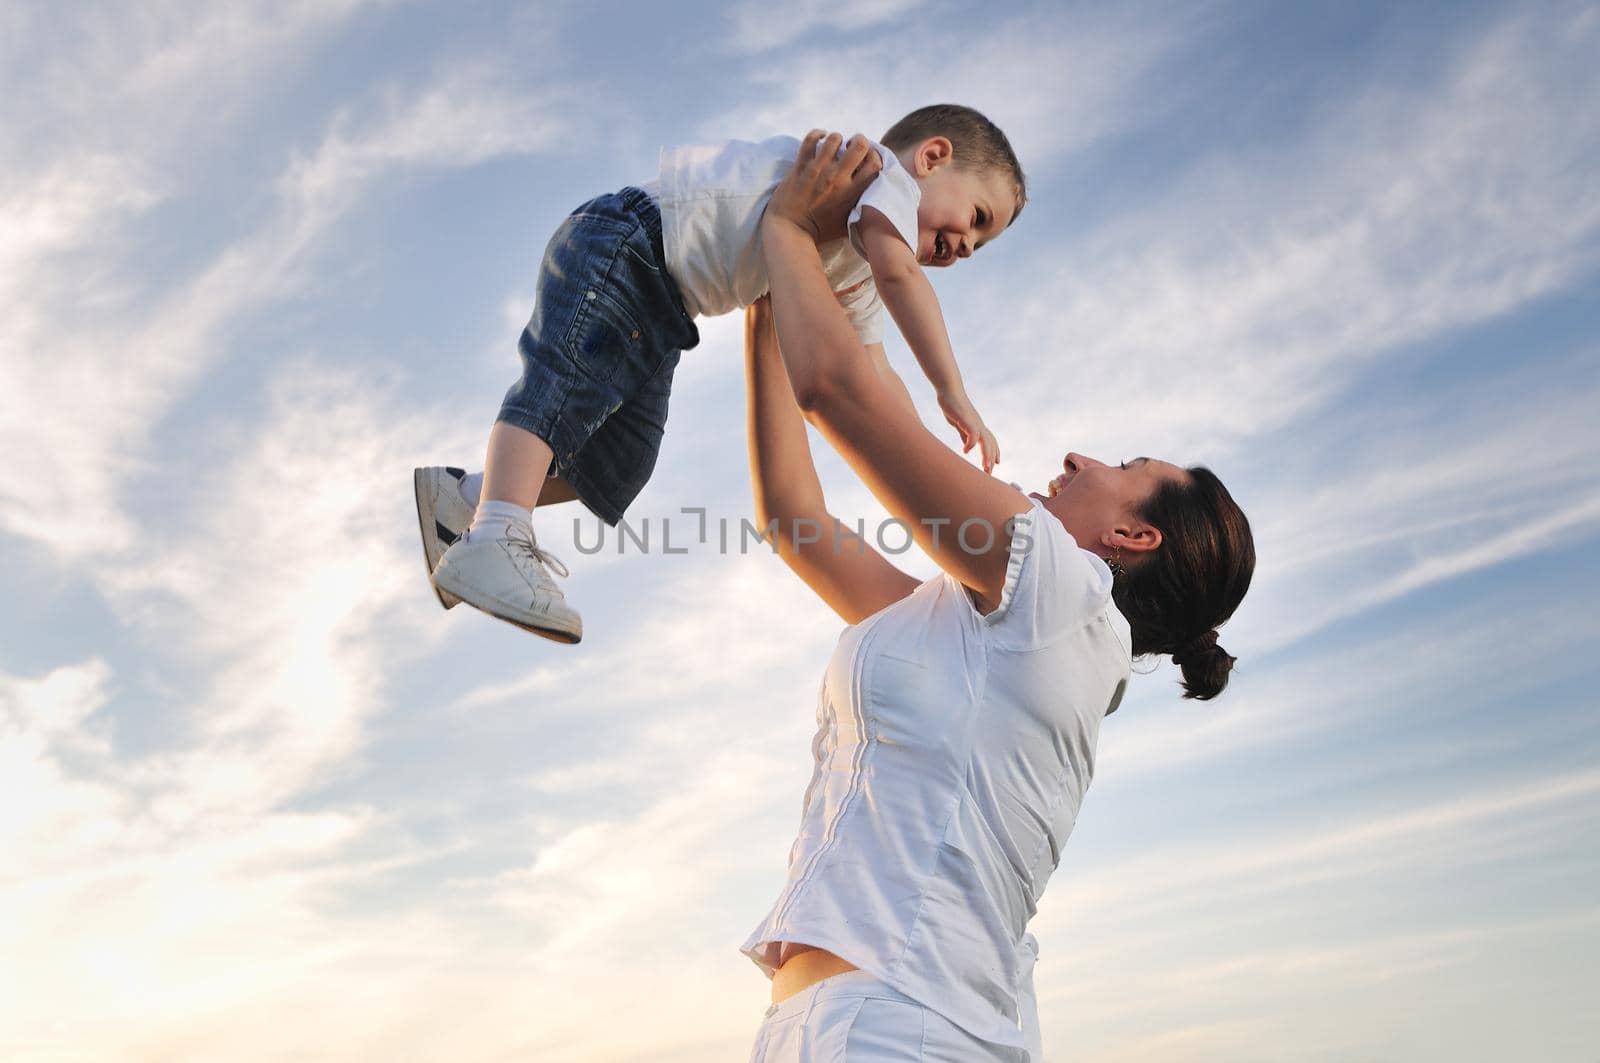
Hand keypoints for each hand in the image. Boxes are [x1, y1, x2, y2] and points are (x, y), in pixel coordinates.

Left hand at [765, 130, 882, 244]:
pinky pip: (810, 140)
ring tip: (834, 145)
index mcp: (852, 192)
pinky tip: (820, 137)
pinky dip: (817, 134)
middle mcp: (837, 178)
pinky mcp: (801, 166)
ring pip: (835, 139)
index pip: (874, 164)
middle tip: (852, 146)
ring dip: (837, 139)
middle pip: (859, 145)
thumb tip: (872, 199)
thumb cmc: (820, 231)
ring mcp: (818, 170)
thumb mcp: (848, 224)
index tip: (867, 157)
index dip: (874, 156)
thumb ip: (861, 209)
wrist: (790, 231)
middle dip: (859, 141)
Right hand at [938, 389, 1000, 472]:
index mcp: (977, 426)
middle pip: (990, 443)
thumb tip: (968, 446)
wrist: (949, 390)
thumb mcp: (959, 423)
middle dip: (991, 458)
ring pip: (985, 441)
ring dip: (986, 455)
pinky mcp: (967, 419)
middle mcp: (979, 425)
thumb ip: (964, 434)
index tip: (995, 464)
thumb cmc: (953, 405)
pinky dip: (971, 444)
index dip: (994, 452)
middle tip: (990, 473)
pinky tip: (966, 451)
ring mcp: (974, 422)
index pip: (990, 441)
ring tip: (986, 468)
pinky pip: (973, 434)